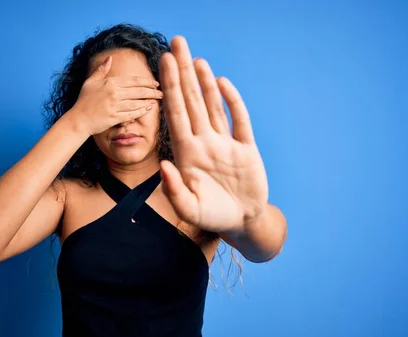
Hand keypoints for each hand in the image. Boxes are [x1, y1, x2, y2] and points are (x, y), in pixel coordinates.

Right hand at [70, 55, 162, 135]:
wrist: (78, 120)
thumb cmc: (83, 101)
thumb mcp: (90, 82)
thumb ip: (102, 70)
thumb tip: (110, 58)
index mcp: (110, 83)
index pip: (133, 80)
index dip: (146, 81)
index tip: (155, 82)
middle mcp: (114, 93)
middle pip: (138, 91)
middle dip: (152, 91)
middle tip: (161, 92)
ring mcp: (114, 106)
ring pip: (137, 102)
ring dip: (149, 101)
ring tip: (157, 100)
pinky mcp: (115, 118)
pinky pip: (132, 114)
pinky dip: (141, 111)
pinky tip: (148, 109)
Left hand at [159, 36, 268, 232]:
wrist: (241, 222)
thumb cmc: (212, 217)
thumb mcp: (188, 209)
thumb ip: (174, 189)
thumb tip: (163, 164)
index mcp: (186, 154)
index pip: (175, 114)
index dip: (168, 87)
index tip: (161, 63)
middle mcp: (203, 142)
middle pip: (190, 101)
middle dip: (182, 73)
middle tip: (176, 43)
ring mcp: (224, 143)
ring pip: (212, 106)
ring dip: (204, 82)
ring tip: (195, 58)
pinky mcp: (246, 148)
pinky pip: (238, 120)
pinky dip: (232, 102)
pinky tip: (222, 83)